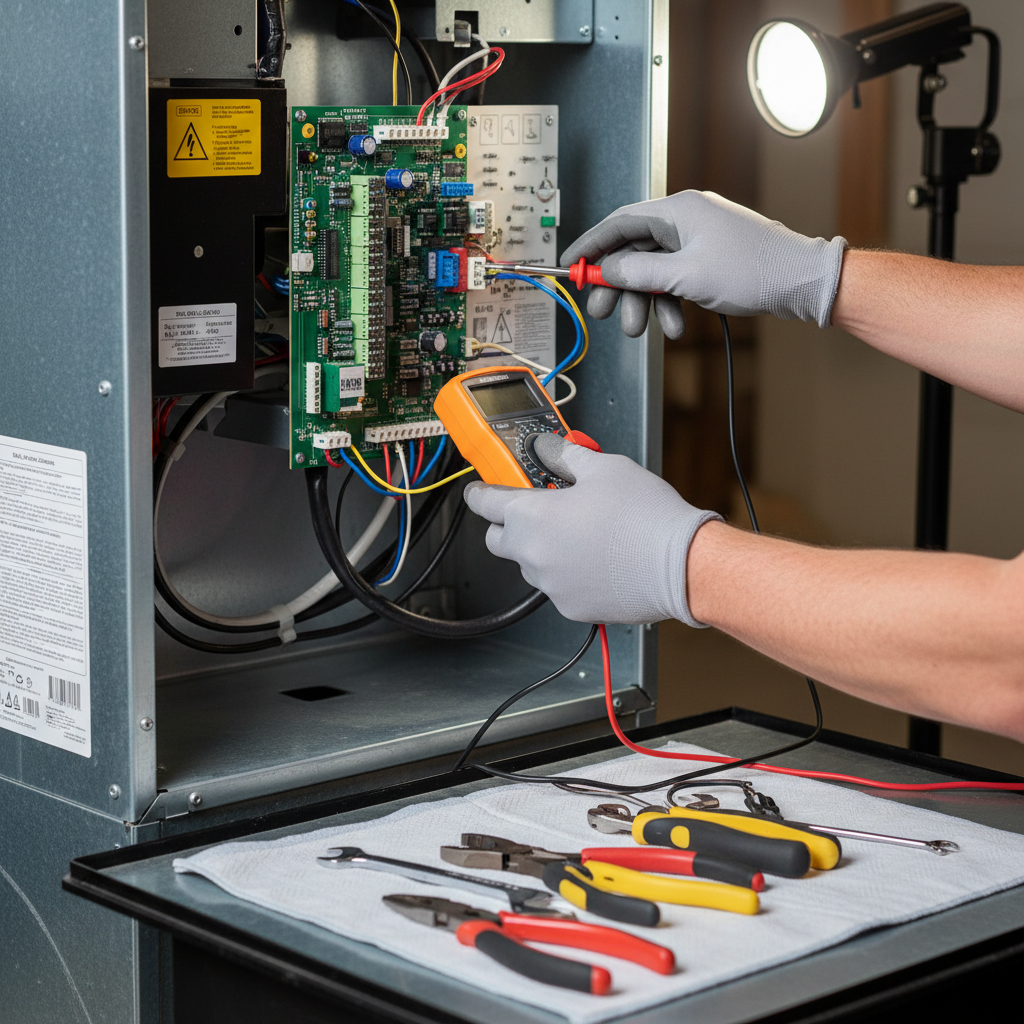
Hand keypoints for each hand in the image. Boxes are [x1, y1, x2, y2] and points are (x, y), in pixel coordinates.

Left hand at [463, 434, 721, 624]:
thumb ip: (566, 456)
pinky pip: (557, 586)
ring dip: (541, 548)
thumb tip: (550, 449)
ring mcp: (551, 586)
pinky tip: (596, 557)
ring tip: (580, 532)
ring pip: (530, 564)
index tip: (481, 490)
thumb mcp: (604, 467)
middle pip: (498, 539)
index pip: (484, 504)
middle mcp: (533, 556)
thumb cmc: (645, 517)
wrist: (681, 565)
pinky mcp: (572, 607)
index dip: (481, 493)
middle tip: (539, 508)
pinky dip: (568, 572)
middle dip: (510, 523)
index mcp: (531, 517)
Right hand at [561, 190, 846, 338]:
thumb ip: (639, 272)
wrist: (801, 281)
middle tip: (603, 311)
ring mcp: (698, 238)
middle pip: (633, 250)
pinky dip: (670, 302)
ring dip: (645, 301)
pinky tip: (676, 324)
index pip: (619, 222)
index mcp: (678, 210)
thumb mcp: (685, 276)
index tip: (571, 266)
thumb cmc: (753, 270)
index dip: (591, 246)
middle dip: (617, 285)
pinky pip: (676, 278)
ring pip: (654, 269)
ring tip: (641, 329)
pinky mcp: (709, 258)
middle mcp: (686, 218)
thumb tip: (607, 269)